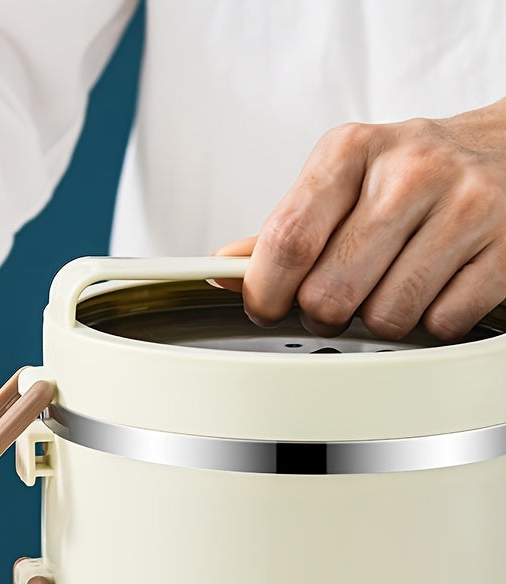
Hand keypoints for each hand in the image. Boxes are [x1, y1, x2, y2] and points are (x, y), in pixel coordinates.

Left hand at [215, 99, 505, 339]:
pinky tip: (433, 288)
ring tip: (388, 287)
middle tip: (332, 303)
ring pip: (385, 317)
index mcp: (351, 151)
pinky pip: (441, 325)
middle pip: (329, 292)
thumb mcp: (342, 179)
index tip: (265, 309)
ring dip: (377, 321)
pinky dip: (429, 323)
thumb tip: (224, 269)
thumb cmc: (411, 172)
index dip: (264, 293)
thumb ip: (286, 227)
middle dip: (321, 315)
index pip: (287, 240)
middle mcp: (409, 172)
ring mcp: (465, 208)